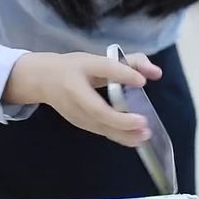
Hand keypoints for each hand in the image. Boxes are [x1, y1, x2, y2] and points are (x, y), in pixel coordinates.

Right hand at [3, 51, 161, 146]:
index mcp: (81, 68)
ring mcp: (75, 111)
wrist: (42, 80)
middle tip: (143, 122)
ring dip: (123, 133)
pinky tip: (135, 139)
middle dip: (121, 119)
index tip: (142, 82)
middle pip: (98, 109)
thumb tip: (156, 73)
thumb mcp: (99, 59)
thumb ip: (129, 63)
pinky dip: (118, 136)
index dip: (123, 75)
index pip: (104, 69)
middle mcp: (76, 91)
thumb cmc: (74, 68)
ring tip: (144, 135)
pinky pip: (100, 131)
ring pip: (100, 125)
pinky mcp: (79, 123)